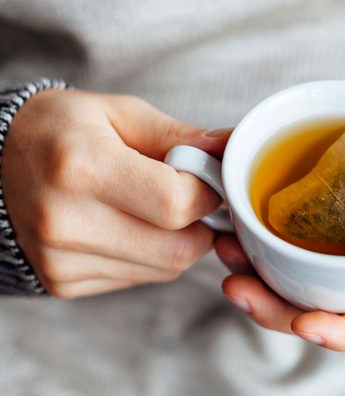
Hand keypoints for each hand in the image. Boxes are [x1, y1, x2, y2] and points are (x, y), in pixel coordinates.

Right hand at [3, 89, 231, 297]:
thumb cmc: (60, 130)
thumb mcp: (119, 113)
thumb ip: (180, 135)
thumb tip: (231, 148)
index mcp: (82, 168)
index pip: (177, 204)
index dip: (207, 194)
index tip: (206, 179)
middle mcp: (66, 221)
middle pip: (178, 249)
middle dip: (202, 224)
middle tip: (193, 197)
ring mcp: (61, 259)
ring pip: (165, 269)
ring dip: (180, 242)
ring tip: (159, 209)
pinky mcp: (62, 282)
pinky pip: (139, 279)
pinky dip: (152, 256)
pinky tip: (132, 227)